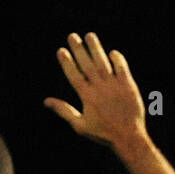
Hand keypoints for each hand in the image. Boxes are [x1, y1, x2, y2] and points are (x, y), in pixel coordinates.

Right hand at [44, 32, 146, 150]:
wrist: (128, 138)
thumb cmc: (102, 134)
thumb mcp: (80, 125)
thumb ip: (64, 110)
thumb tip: (46, 101)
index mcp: (87, 97)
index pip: (74, 75)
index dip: (67, 62)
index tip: (61, 50)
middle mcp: (99, 88)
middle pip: (86, 64)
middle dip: (78, 49)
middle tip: (72, 36)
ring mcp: (114, 85)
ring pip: (102, 62)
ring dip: (95, 48)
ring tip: (89, 36)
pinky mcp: (128, 85)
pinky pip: (121, 67)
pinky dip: (116, 58)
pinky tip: (111, 53)